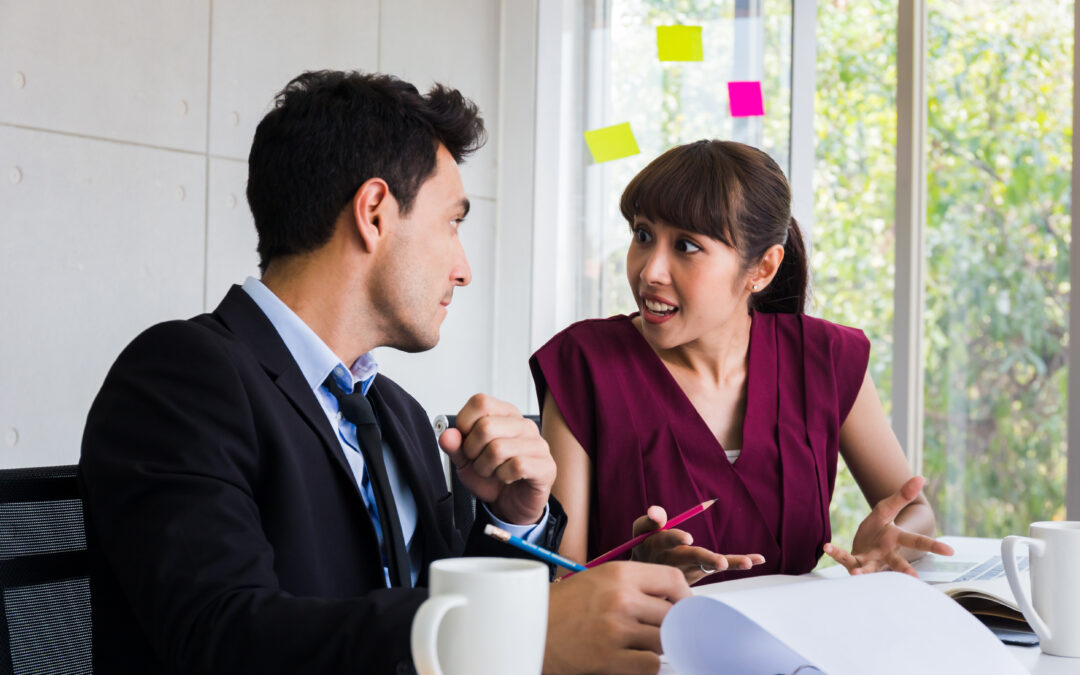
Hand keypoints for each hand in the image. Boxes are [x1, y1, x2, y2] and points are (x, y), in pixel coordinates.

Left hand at [438, 394, 554, 525]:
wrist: (510, 504)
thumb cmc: (492, 478)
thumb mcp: (465, 461)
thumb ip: (455, 446)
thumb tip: (447, 435)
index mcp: (505, 415)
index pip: (480, 402)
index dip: (464, 424)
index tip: (467, 442)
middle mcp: (524, 425)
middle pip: (485, 426)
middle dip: (473, 452)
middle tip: (480, 462)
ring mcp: (538, 444)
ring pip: (498, 448)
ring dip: (486, 468)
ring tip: (493, 472)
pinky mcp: (546, 466)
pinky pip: (517, 466)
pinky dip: (504, 477)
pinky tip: (507, 478)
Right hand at [544, 561, 690, 674]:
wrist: (526, 629)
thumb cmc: (561, 606)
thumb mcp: (596, 580)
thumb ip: (632, 585)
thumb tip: (671, 600)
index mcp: (618, 573)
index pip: (673, 580)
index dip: (684, 596)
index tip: (682, 607)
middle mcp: (621, 598)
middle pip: (674, 613)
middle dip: (672, 625)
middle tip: (659, 630)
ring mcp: (616, 629)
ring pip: (665, 640)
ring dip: (658, 646)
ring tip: (640, 644)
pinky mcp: (609, 658)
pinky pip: (651, 664)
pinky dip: (646, 665)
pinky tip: (631, 659)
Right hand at [630, 506, 764, 583]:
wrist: (646, 580)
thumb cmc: (645, 546)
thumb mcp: (641, 530)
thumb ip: (650, 520)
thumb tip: (658, 513)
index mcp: (658, 545)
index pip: (666, 540)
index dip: (676, 538)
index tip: (687, 537)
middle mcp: (675, 560)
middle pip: (692, 558)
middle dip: (707, 559)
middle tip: (720, 562)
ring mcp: (690, 570)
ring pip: (710, 566)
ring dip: (730, 563)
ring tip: (748, 563)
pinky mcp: (701, 573)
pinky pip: (720, 567)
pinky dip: (739, 562)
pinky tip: (758, 559)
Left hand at [824, 476, 953, 576]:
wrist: (864, 547)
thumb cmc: (879, 529)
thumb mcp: (887, 509)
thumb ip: (902, 495)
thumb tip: (920, 477)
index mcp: (896, 539)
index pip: (917, 541)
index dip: (934, 545)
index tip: (950, 550)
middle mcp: (886, 554)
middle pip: (898, 562)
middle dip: (906, 570)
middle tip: (915, 579)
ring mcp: (870, 561)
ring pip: (870, 569)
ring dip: (864, 572)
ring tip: (857, 574)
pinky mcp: (853, 562)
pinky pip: (844, 559)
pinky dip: (836, 553)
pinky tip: (826, 547)